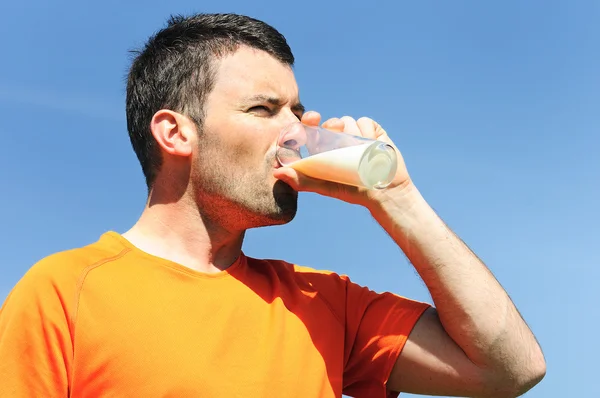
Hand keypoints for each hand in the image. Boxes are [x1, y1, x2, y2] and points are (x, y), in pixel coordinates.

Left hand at [273, 111, 413, 207]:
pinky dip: (368, 130)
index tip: (311, 118)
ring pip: (348, 121)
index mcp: (323, 149)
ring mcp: (356, 134)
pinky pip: (366, 121)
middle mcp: (338, 140)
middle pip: (330, 123)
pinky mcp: (372, 131)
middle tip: (338, 132)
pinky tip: (373, 145)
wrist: (385, 191)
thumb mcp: (325, 186)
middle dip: (333, 125)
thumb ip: (302, 180)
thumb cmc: (353, 191)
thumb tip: (277, 173)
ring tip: (361, 152)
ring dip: (353, 133)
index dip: (308, 121)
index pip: (311, 129)